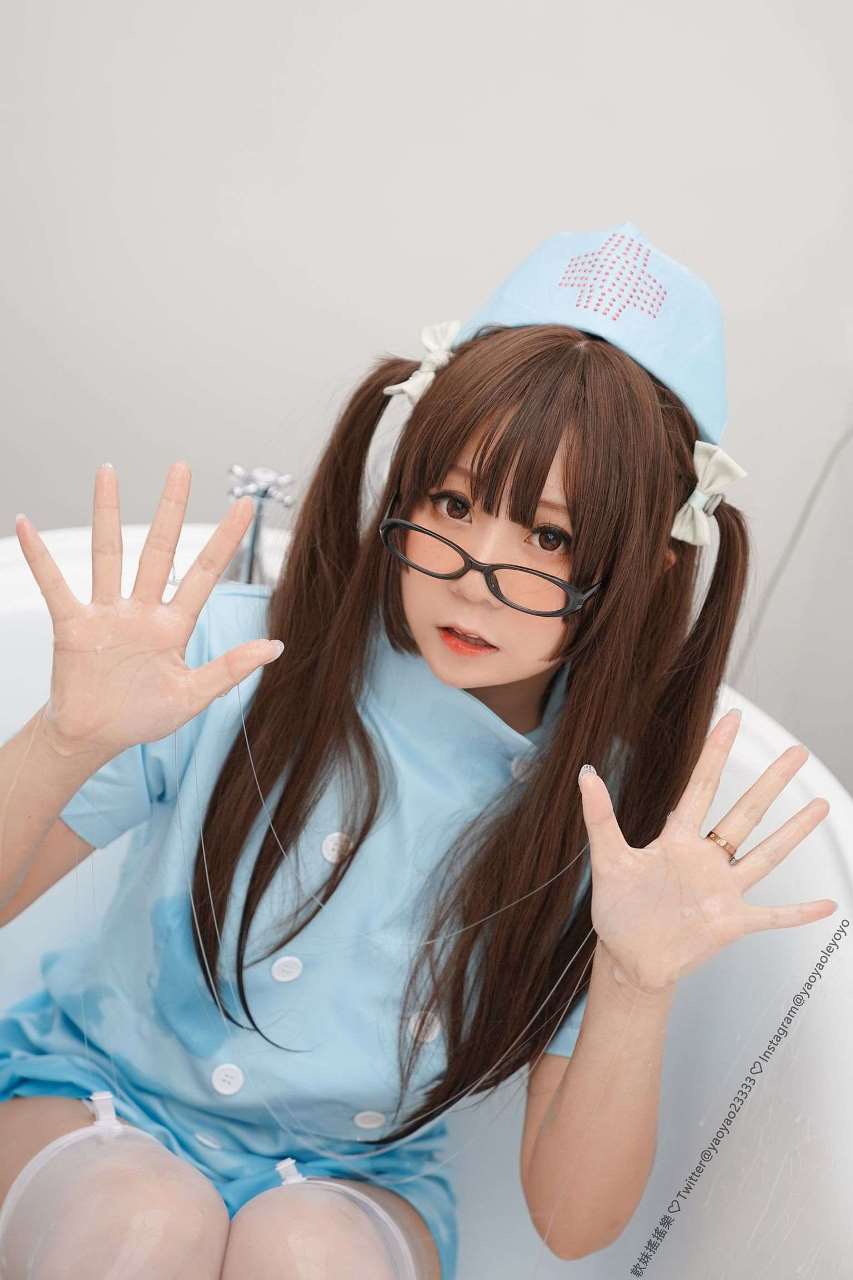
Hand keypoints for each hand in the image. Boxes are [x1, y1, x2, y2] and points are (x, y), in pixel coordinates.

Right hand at [15, 461, 283, 758]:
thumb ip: (231, 670)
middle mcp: (141, 610)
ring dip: (107, 514)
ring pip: (109, 554)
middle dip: (171, 509)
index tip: (244, 505)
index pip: (204, 573)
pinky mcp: (73, 625)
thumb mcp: (193, 696)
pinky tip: (27, 526)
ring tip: (107, 472)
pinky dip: (39, 557)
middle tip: (182, 467)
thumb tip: (277, 647)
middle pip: (159, 550)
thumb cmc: (141, 717)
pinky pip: (55, 585)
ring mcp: (106, 614)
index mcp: (173, 626)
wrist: (93, 738)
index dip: (224, 540)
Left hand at [578, 709, 833, 996]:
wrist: (626, 958)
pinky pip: (772, 916)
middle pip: (745, 812)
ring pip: (766, 855)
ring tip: (821, 804)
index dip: (716, 752)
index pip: (702, 786)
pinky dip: (799, 913)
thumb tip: (585, 772)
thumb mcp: (607, 860)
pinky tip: (827, 905)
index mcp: (676, 840)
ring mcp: (722, 890)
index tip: (731, 718)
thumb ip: (599, 816)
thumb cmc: (618, 910)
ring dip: (793, 831)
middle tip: (796, 752)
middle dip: (771, 782)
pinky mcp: (730, 923)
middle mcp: (705, 860)